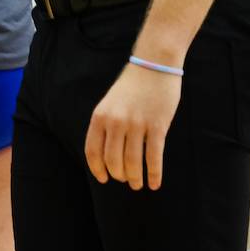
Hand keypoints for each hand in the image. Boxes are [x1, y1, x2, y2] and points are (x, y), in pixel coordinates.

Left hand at [85, 61, 182, 189]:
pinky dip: (154, 174)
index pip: (93, 150)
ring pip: (133, 162)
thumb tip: (107, 154)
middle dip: (119, 175)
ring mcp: (136, 124)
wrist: (153, 65)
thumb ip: (106, 125)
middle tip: (126, 181)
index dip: (97, 168)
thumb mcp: (110, 103)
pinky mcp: (157, 126)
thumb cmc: (132, 87)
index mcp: (100, 116)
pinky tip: (155, 183)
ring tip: (139, 185)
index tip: (104, 179)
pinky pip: (154, 157)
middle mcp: (115, 121)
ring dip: (136, 178)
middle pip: (113, 160)